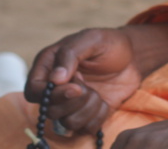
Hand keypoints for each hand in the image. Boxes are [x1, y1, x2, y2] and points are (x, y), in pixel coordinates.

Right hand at [26, 27, 141, 134]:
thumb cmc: (110, 43)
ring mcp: (70, 103)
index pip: (34, 90)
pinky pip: (86, 128)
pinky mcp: (86, 114)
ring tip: (97, 92)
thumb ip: (71, 54)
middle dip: (74, 101)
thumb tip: (55, 79)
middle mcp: (56, 88)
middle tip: (88, 85)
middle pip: (50, 111)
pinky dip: (99, 116)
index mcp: (49, 66)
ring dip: (88, 108)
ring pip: (68, 123)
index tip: (75, 88)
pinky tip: (104, 100)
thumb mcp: (92, 39)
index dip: (51, 95)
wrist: (133, 56)